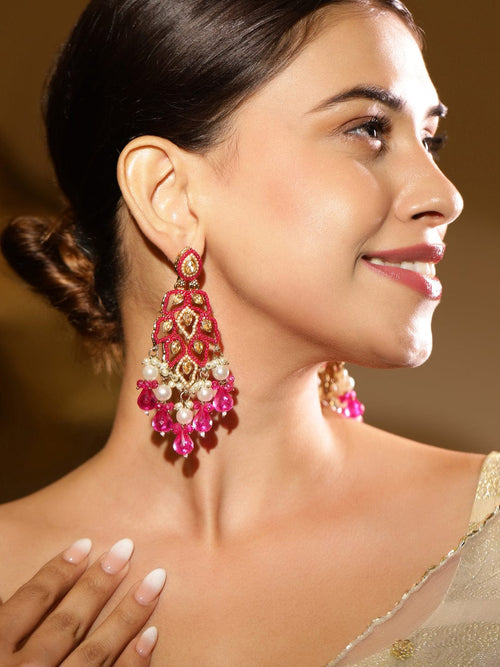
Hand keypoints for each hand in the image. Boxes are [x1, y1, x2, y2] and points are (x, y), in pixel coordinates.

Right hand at [0, 538, 165, 664]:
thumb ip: (1, 624)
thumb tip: (11, 596)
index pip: (31, 601)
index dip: (58, 571)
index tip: (84, 546)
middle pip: (68, 622)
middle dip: (100, 583)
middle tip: (126, 549)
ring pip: (95, 652)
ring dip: (129, 614)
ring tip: (154, 581)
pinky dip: (133, 663)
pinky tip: (151, 636)